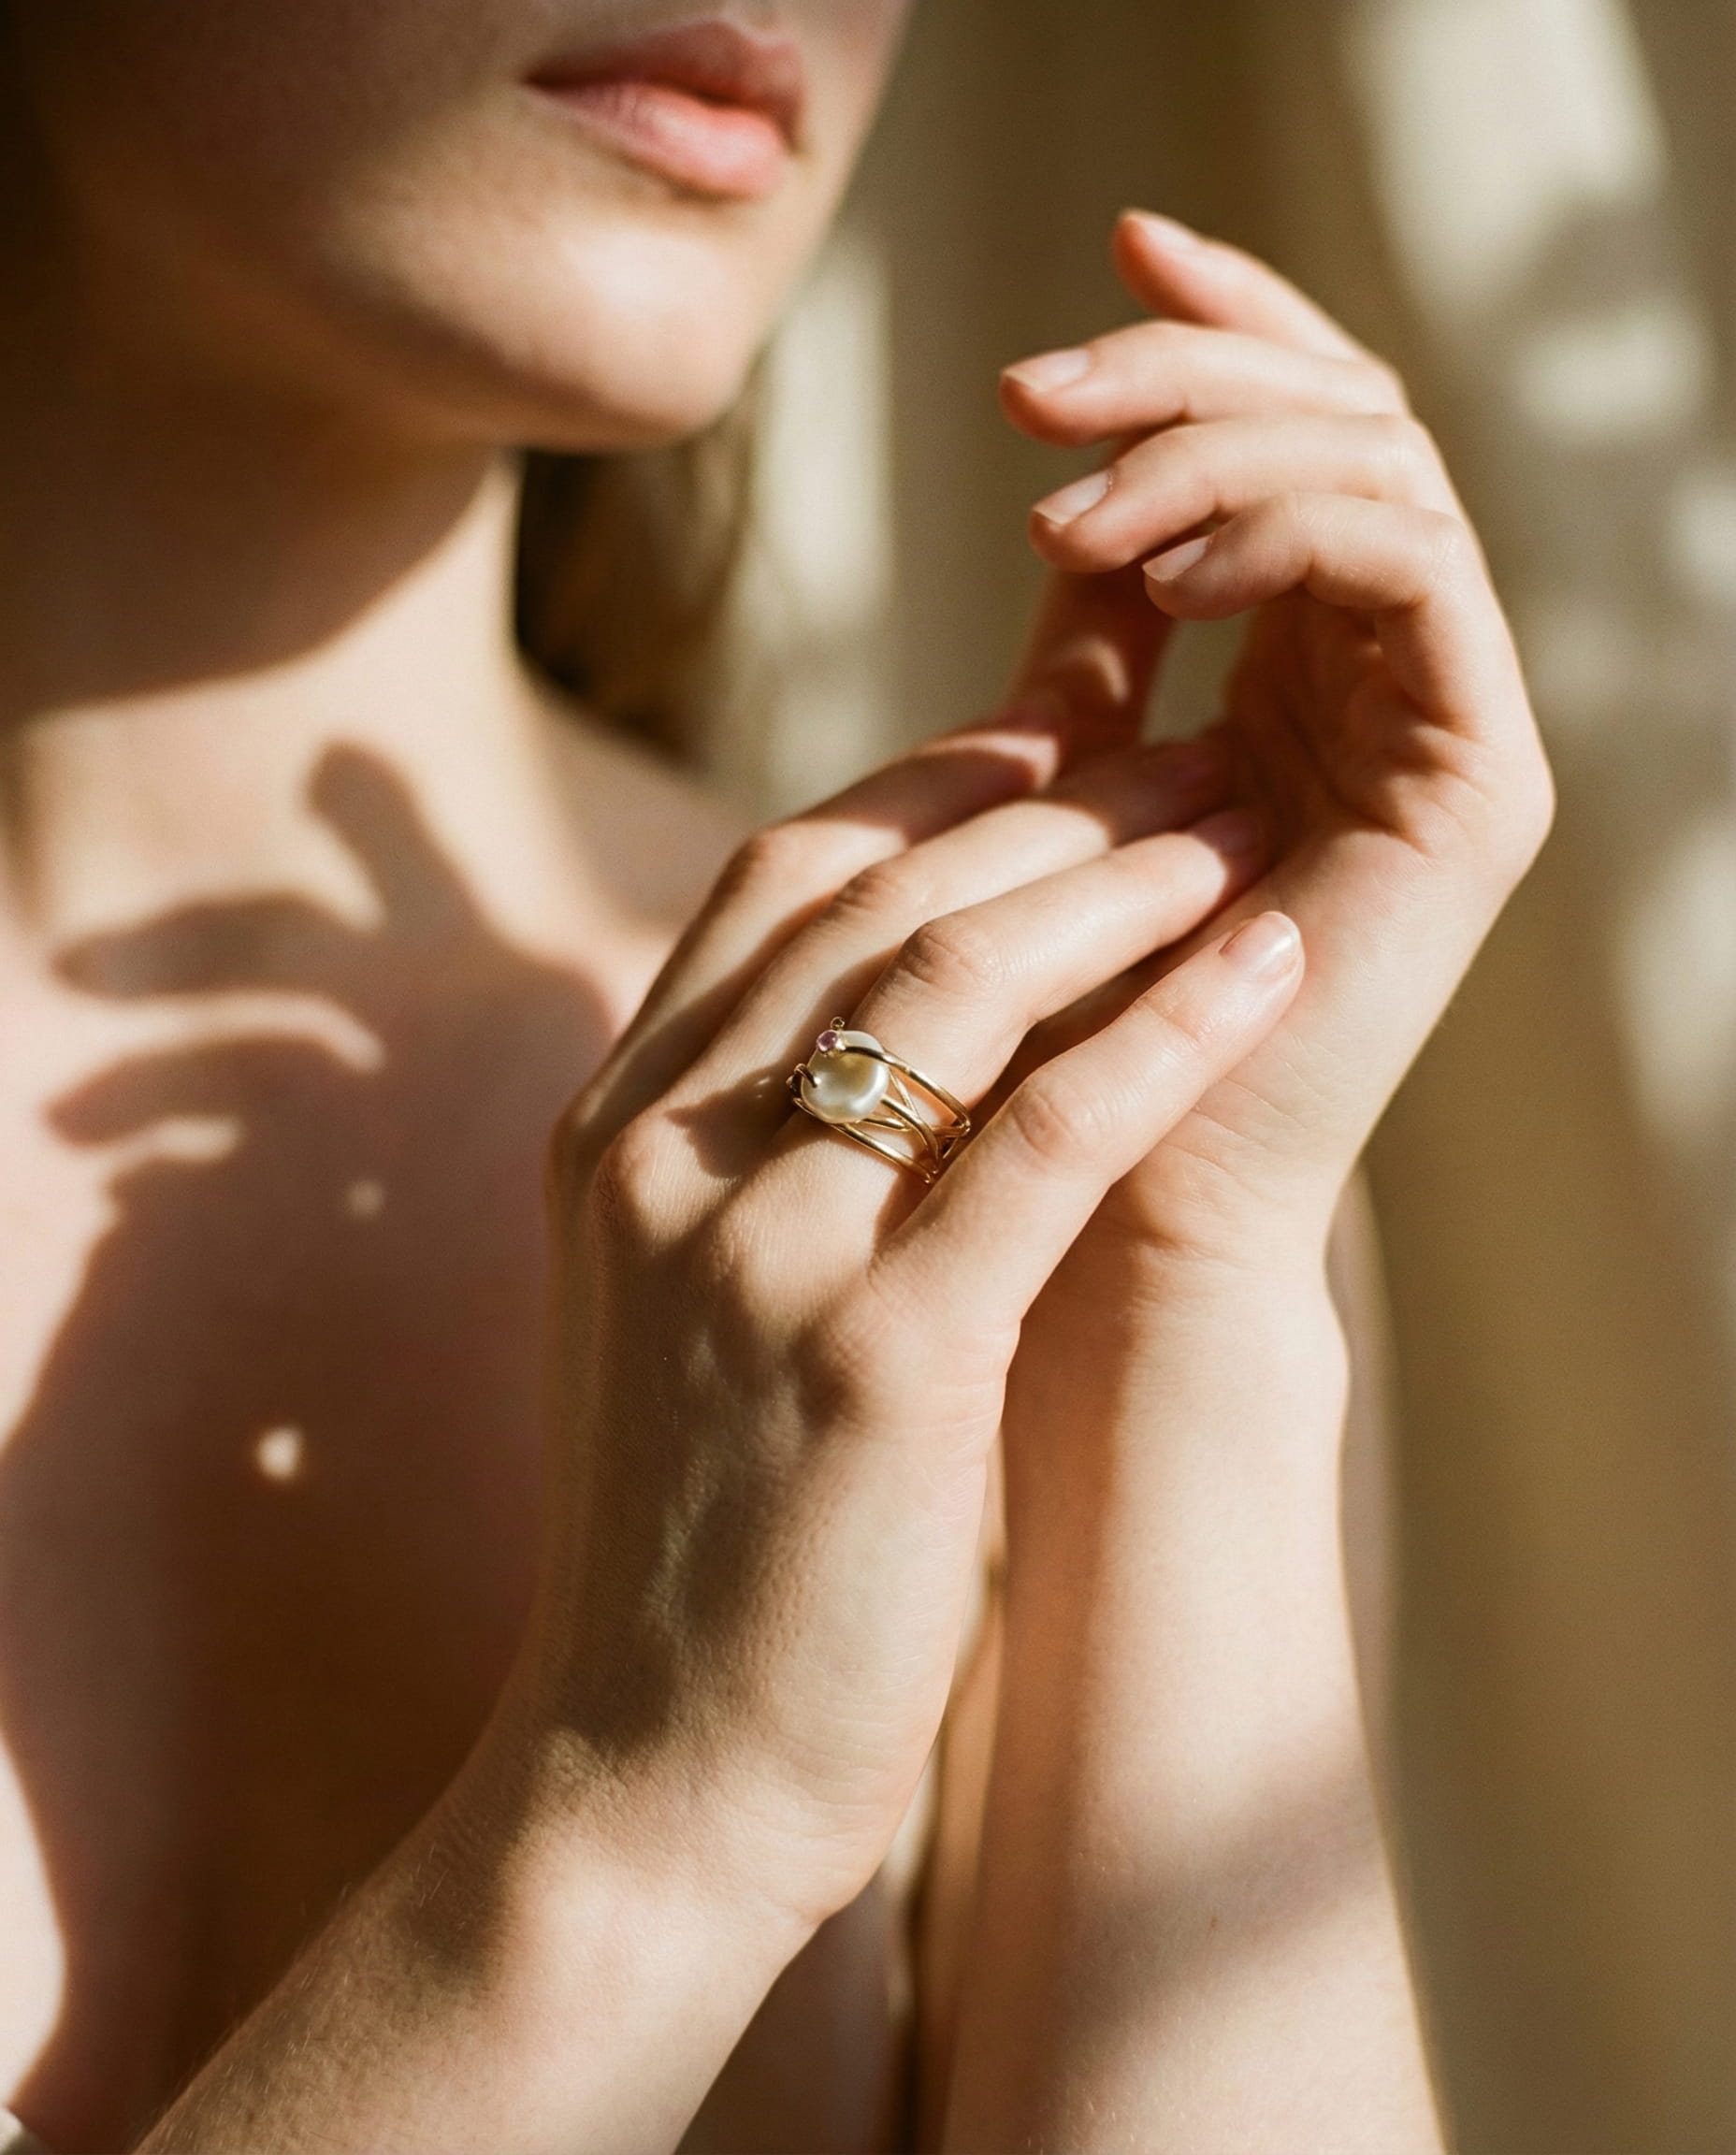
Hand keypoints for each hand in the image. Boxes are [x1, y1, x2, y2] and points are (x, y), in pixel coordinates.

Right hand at [510, 708, 1301, 1932]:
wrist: (646, 1768)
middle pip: (874, 899)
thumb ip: (745, 1142)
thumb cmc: (693, 1534)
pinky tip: (1267, 965)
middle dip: (1046, 802)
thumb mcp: (681, 1297)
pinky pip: (1047, 1138)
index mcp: (608, 1129)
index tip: (1058, 737)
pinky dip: (1167, 1033)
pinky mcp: (875, 1357)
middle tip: (1185, 753)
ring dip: (1115, 882)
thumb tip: (894, 1013)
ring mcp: (755, 1250)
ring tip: (1241, 824)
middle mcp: (659, 1155)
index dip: (930, 784)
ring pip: (955, 983)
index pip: (775, 878)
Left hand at [1000, 210, 1552, 1268]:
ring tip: (1064, 502)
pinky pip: (1411, 571)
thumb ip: (1094, 644)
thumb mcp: (1062, 780)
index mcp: (1305, 672)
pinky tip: (1156, 567)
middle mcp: (1392, 685)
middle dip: (1187, 374)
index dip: (1215, 338)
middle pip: (1343, 426)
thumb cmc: (1053, 1020)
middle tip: (1038, 386)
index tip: (1100, 266)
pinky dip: (1286, 528)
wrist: (1098, 1210)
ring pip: (1381, 472)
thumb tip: (1068, 500)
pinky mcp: (1478, 786)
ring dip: (1213, 446)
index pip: (1296, 444)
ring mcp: (1445, 728)